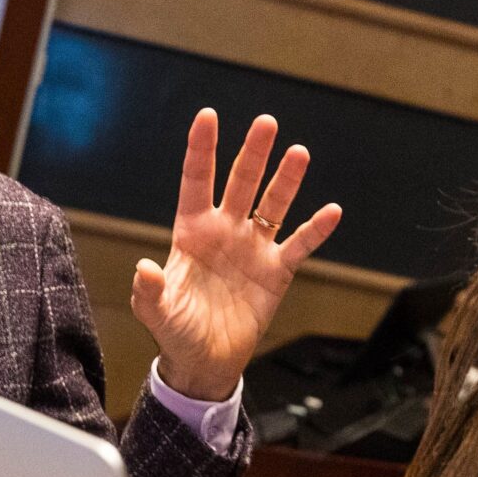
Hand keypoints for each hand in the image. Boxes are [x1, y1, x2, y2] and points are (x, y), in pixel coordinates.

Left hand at [135, 109, 343, 402]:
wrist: (206, 361)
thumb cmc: (176, 331)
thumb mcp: (156, 312)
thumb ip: (149, 290)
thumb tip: (145, 268)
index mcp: (192, 232)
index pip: (197, 182)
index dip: (202, 149)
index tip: (209, 115)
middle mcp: (225, 231)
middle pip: (242, 183)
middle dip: (253, 153)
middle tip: (266, 122)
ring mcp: (253, 248)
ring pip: (273, 206)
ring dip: (286, 180)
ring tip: (298, 152)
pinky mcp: (276, 272)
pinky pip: (299, 245)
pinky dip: (316, 230)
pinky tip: (332, 211)